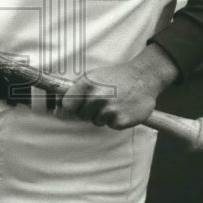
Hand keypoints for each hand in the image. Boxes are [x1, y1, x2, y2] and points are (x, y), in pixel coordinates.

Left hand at [59, 47, 177, 129]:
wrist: (143, 77)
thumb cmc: (115, 77)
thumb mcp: (93, 76)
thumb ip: (77, 90)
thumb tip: (59, 108)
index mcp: (87, 84)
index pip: (67, 104)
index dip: (72, 107)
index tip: (76, 106)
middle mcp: (97, 97)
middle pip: (82, 115)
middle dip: (89, 111)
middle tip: (102, 101)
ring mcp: (110, 109)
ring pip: (97, 121)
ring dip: (104, 116)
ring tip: (114, 103)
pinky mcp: (121, 120)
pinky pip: (111, 126)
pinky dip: (116, 120)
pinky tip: (123, 109)